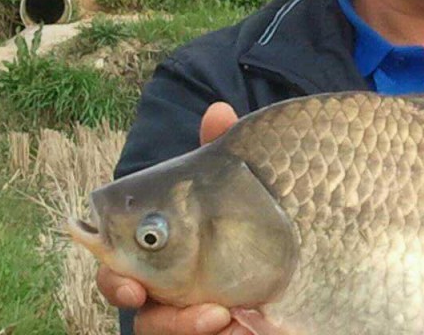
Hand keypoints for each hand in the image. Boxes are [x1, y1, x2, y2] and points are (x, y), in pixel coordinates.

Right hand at [95, 103, 240, 334]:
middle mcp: (174, 292)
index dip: (116, 284)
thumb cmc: (246, 209)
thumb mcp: (238, 179)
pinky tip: (251, 327)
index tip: (131, 287)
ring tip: (229, 317)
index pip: (120, 277)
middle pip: (149, 321)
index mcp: (161, 257)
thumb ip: (223, 151)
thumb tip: (218, 111)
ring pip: (181, 334)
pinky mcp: (236, 328)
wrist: (306, 243)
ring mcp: (203, 315)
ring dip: (198, 331)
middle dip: (167, 322)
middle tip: (204, 314)